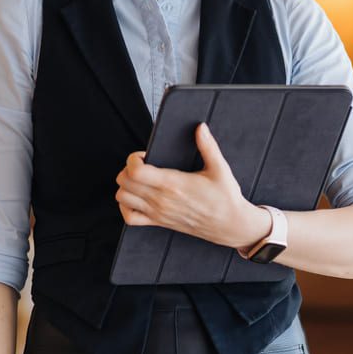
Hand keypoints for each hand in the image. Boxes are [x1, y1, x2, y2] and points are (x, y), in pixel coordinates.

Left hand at [115, 123, 268, 249]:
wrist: (230, 225)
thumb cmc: (225, 198)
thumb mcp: (220, 169)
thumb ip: (208, 146)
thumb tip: (200, 128)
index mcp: (173, 183)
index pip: (136, 171)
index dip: (133, 159)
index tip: (144, 155)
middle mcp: (161, 199)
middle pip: (124, 182)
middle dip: (128, 168)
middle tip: (142, 164)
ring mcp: (158, 212)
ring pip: (122, 198)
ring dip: (126, 186)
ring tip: (139, 179)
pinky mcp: (159, 222)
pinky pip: (130, 218)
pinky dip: (126, 207)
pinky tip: (136, 198)